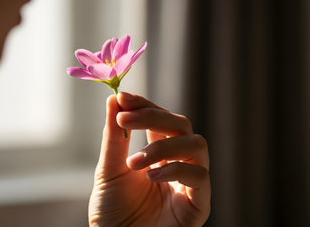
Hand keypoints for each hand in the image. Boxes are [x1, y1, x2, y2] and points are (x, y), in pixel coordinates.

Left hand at [88, 92, 210, 226]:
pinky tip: (151, 177)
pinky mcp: (199, 204)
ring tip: (134, 162)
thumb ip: (114, 137)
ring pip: (196, 144)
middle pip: (181, 124)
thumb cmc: (112, 213)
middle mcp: (178, 163)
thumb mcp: (109, 171)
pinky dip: (176, 170)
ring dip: (163, 146)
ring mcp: (190, 182)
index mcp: (158, 154)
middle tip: (124, 119)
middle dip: (153, 117)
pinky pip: (200, 175)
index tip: (123, 97)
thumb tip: (114, 98)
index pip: (159, 119)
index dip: (144, 104)